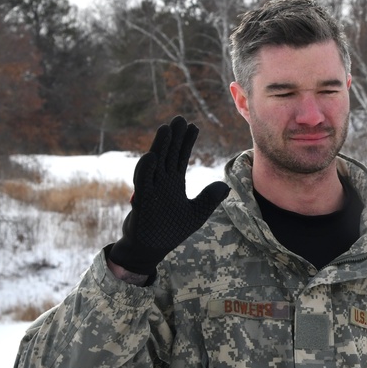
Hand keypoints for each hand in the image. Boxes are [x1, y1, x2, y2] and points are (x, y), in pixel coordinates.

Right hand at [108, 116, 228, 277]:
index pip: (180, 157)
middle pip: (167, 154)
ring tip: (166, 128)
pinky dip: (146, 169)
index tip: (193, 126)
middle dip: (174, 137)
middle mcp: (160, 182)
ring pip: (155, 162)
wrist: (149, 249)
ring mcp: (150, 189)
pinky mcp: (142, 201)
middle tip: (180, 118)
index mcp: (172, 183)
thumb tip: (225, 186)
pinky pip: (143, 182)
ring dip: (160, 146)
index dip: (186, 142)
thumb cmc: (169, 231)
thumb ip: (208, 199)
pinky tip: (152, 156)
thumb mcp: (196, 215)